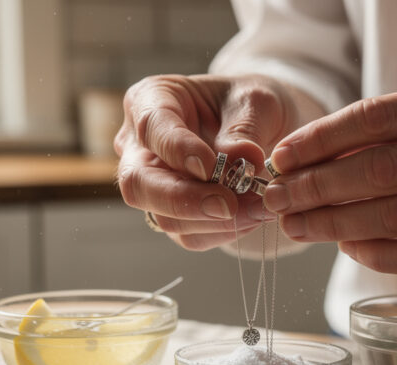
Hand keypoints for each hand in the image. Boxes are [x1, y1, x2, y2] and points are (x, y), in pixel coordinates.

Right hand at [115, 74, 313, 250]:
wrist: (258, 123)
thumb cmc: (247, 101)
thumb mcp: (253, 101)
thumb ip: (244, 129)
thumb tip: (243, 160)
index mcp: (151, 99)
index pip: (151, 127)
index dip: (177, 150)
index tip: (211, 167)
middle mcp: (140, 145)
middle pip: (139, 184)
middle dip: (185, 200)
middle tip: (229, 205)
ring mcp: (151, 184)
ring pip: (163, 216)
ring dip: (213, 220)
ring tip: (257, 208)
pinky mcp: (171, 213)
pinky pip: (188, 234)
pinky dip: (222, 231)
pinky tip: (251, 216)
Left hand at [263, 84, 396, 274]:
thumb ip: (391, 132)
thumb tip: (312, 158)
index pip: (377, 118)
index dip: (322, 139)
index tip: (283, 156)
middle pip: (380, 171)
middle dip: (317, 186)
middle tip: (277, 198)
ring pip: (396, 216)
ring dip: (335, 224)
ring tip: (297, 225)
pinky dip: (376, 254)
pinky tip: (346, 247)